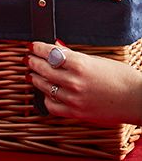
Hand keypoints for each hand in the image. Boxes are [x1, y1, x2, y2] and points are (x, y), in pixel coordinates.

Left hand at [27, 41, 141, 125]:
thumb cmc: (121, 77)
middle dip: (32, 62)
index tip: (32, 46)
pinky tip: (45, 94)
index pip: (48, 52)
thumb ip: (73, 55)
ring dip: (35, 78)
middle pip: (42, 69)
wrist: (138, 100)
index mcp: (79, 64)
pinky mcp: (77, 113)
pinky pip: (53, 107)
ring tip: (32, 74)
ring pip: (44, 87)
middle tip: (28, 59)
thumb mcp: (96, 60)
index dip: (37, 48)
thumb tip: (56, 47)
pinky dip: (46, 99)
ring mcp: (74, 99)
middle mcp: (74, 81)